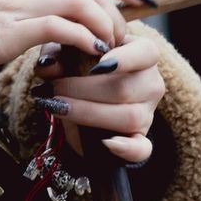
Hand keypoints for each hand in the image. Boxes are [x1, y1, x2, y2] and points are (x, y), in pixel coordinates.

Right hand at [0, 0, 138, 70]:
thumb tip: (19, 14)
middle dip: (116, 10)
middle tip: (124, 36)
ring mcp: (14, 2)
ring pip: (82, 2)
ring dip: (105, 27)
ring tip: (109, 50)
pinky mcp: (8, 29)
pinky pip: (62, 28)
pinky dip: (85, 40)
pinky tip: (92, 56)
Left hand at [35, 32, 164, 166]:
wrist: (87, 95)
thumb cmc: (82, 64)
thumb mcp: (70, 52)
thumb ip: (58, 53)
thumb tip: (49, 65)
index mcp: (143, 54)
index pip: (146, 53)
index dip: (125, 59)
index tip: (98, 65)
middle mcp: (151, 83)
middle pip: (124, 88)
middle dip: (84, 90)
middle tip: (55, 88)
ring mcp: (148, 112)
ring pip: (128, 116)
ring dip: (88, 114)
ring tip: (59, 107)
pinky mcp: (140, 137)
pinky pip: (142, 148)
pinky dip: (127, 149)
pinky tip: (106, 143)